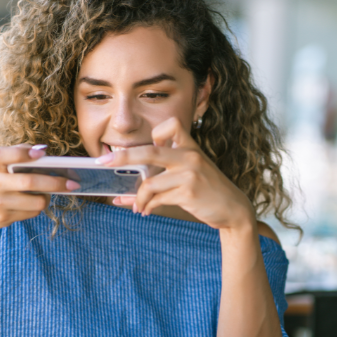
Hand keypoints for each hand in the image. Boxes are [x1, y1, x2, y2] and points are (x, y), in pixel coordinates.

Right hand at [0, 145, 76, 230]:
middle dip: (56, 183)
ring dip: (47, 198)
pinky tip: (30, 203)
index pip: (6, 155)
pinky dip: (36, 208)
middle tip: (73, 183)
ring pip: (36, 202)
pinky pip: (32, 213)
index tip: (43, 154)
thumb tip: (43, 151)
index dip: (25, 153)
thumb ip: (17, 154)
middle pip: (31, 182)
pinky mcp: (2, 218)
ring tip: (46, 193)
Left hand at [99, 118, 255, 231]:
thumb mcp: (194, 170)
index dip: (157, 132)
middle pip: (149, 151)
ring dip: (138, 198)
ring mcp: (189, 174)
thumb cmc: (209, 190)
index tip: (151, 143)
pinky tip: (146, 211)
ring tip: (138, 207)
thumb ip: (168, 169)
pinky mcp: (188, 193)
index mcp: (190, 147)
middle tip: (103, 162)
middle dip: (122, 157)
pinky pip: (157, 199)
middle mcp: (189, 157)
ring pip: (149, 184)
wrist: (233, 209)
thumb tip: (130, 182)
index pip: (171, 125)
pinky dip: (147, 206)